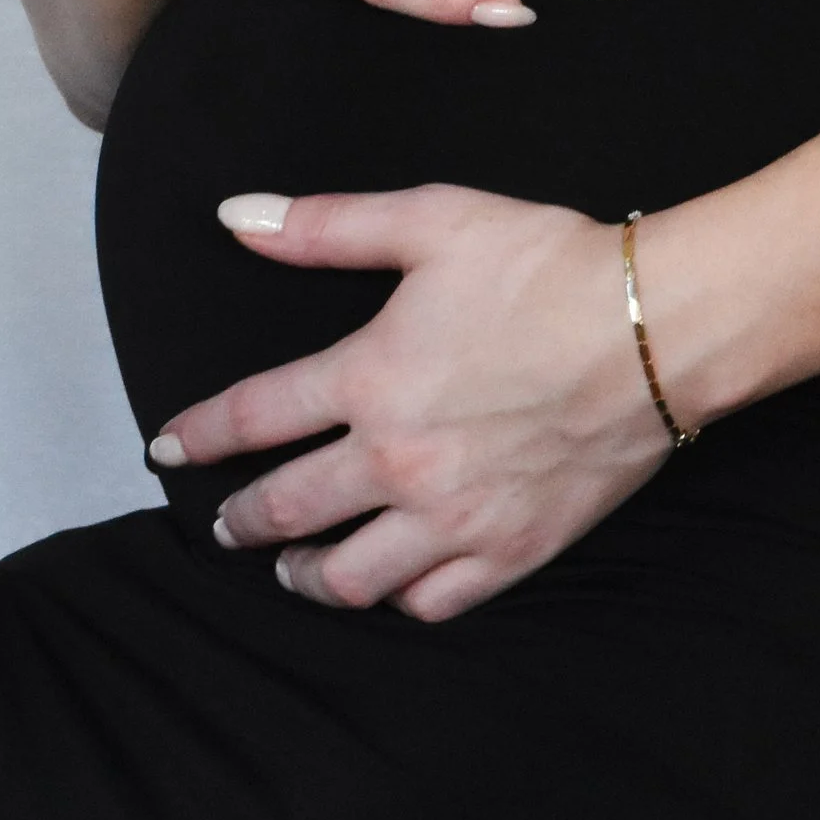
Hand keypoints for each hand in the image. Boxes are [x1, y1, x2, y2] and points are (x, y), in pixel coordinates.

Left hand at [152, 184, 688, 618]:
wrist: (653, 329)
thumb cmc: (548, 266)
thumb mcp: (434, 220)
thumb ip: (325, 225)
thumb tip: (233, 216)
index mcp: (367, 379)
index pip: (252, 418)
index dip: (197, 434)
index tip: (165, 446)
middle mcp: (395, 462)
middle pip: (285, 510)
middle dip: (241, 520)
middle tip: (225, 523)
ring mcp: (451, 518)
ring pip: (348, 577)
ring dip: (304, 575)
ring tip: (292, 567)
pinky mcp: (508, 551)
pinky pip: (429, 603)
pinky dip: (397, 600)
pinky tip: (388, 585)